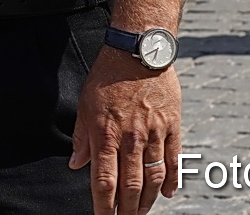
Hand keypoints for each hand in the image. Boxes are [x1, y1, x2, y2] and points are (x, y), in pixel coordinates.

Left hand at [70, 50, 180, 214]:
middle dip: (127, 210)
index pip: (104, 181)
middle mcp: (130, 138)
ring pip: (154, 178)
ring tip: (142, 212)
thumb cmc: (107, 76)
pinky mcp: (172, 126)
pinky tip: (168, 194)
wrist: (138, 50)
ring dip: (148, 200)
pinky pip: (174, 159)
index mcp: (105, 134)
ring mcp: (153, 133)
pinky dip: (172, 180)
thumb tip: (75, 164)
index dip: (103, 206)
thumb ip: (82, 137)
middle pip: (130, 186)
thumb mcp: (85, 104)